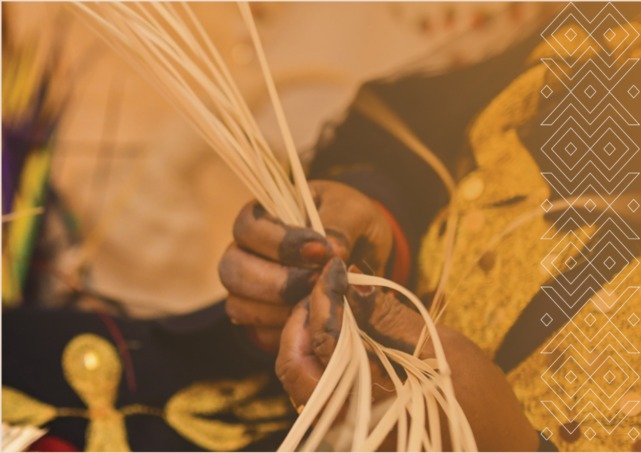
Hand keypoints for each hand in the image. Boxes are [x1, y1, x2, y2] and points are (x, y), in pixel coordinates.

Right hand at [218, 180, 393, 350]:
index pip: (248, 226)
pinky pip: (257, 332)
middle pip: (232, 269)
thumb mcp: (356, 215)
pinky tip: (314, 319)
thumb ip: (341, 228)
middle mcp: (246, 252)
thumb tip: (332, 254)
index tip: (321, 251)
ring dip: (280, 309)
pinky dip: (285, 330)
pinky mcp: (260, 320)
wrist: (367, 260)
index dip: (280, 242)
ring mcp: (248, 288)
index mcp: (264, 216)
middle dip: (279, 282)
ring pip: (238, 305)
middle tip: (318, 283)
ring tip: (318, 302)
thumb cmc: (354, 228)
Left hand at [275, 257, 538, 451]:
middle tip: (326, 289)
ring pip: (302, 378)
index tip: (334, 268)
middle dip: (304, 319)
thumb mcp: (439, 348)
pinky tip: (342, 332)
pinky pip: (319, 388)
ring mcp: (345, 432)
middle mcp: (345, 424)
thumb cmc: (478, 403)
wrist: (496, 450)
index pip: (324, 340)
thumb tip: (352, 282)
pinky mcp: (351, 429)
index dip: (324, 296)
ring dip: (308, 336)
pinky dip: (321, 355)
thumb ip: (387, 317)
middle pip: (294, 365)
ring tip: (333, 304)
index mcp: (367, 404)